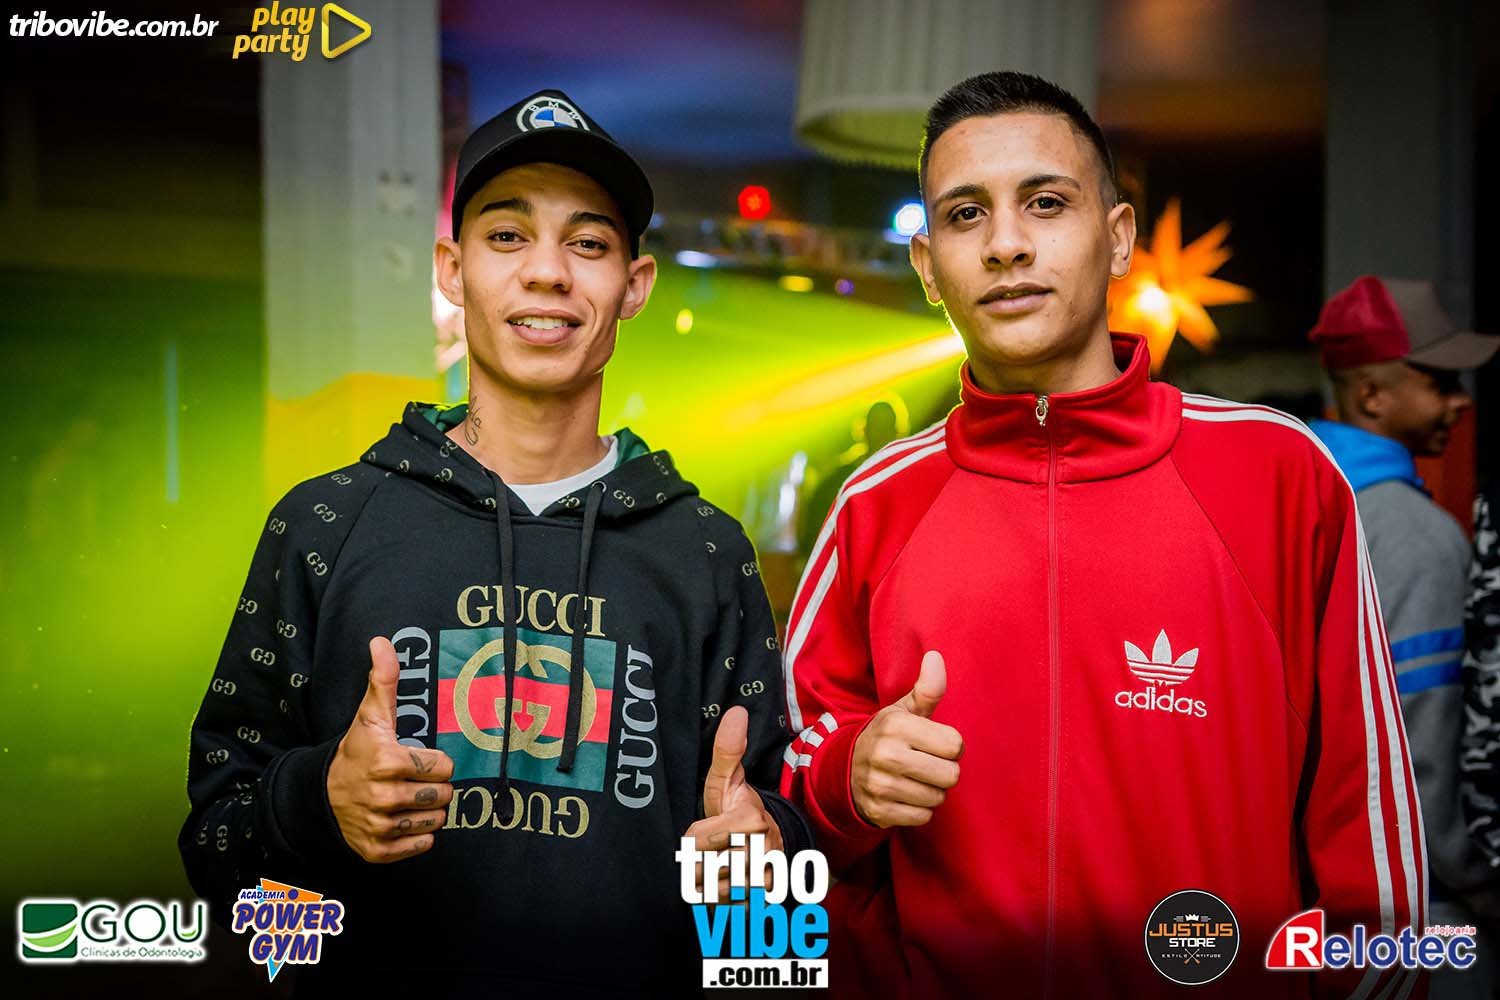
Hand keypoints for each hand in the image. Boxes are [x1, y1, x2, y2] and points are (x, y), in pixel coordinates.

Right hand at [327, 637, 454, 862]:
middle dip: (434, 787)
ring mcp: (379, 828)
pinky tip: (402, 819)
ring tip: (408, 798)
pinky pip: (422, 846)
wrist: (320, 795)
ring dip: (427, 811)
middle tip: (414, 780)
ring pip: (436, 821)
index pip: (444, 767)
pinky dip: (417, 837)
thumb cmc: (356, 751)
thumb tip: (381, 641)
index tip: (417, 759)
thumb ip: (383, 678)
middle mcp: (383, 798)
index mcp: (387, 763)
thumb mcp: (370, 714)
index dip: (434, 762)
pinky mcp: (377, 852)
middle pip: (443, 795)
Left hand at [683, 706, 783, 900]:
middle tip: (715, 850)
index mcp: (749, 821)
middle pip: (698, 869)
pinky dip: (721, 902)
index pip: (692, 841)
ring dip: (708, 883)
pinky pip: (723, 910)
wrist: (774, 845)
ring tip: (722, 865)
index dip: (693, 836)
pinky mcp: (765, 906)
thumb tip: (736, 710)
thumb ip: (726, 751)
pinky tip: (729, 885)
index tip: (708, 830)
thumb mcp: (728, 782)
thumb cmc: (740, 810)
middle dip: (699, 862)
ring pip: (709, 892)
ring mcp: (765, 882)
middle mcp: (762, 853)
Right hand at [850, 650, 961, 827]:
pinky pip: (923, 817)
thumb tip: (936, 656)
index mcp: (896, 726)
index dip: (950, 746)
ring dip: (931, 791)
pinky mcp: (880, 811)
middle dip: (943, 771)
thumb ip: (926, 689)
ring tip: (914, 779)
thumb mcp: (902, 711)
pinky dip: (919, 809)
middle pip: (951, 774)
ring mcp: (881, 785)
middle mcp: (887, 755)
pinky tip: (905, 796)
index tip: (934, 744)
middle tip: (926, 764)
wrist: (842, 769)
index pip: (955, 744)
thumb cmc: (885, 737)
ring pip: (938, 797)